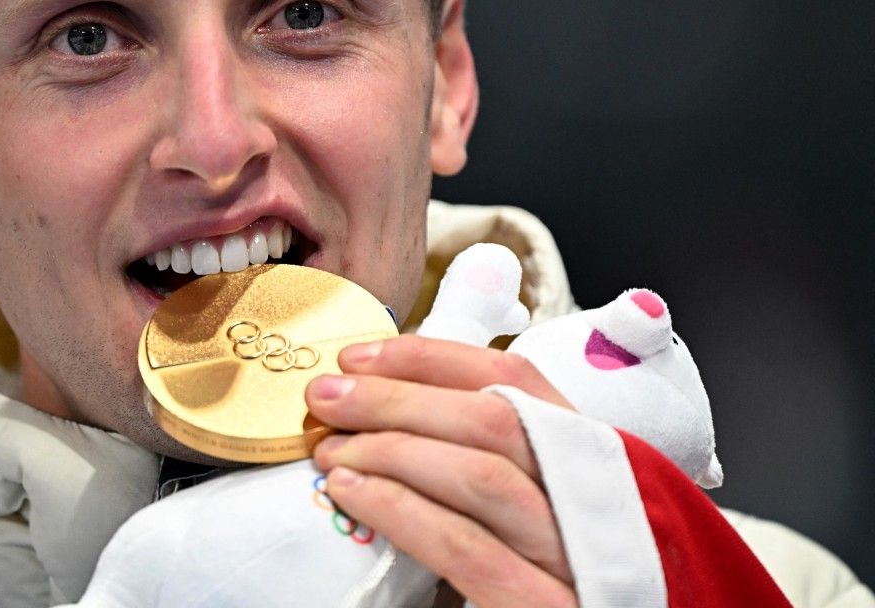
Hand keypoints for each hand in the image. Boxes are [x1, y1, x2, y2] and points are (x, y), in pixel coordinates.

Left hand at [307, 335, 577, 607]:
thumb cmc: (563, 570)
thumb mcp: (544, 502)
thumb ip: (491, 458)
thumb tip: (389, 414)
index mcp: (599, 455)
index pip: (517, 379)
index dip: (431, 359)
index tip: (360, 356)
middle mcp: (596, 496)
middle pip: (491, 419)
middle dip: (396, 397)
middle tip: (326, 394)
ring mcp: (576, 555)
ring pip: (479, 475)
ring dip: (390, 449)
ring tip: (331, 450)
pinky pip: (466, 549)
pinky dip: (402, 511)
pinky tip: (354, 494)